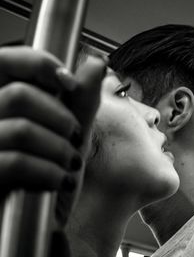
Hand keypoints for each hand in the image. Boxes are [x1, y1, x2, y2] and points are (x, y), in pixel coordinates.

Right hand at [0, 46, 105, 223]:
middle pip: (19, 95)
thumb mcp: (70, 133)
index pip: (7, 62)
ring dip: (59, 148)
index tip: (68, 82)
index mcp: (4, 103)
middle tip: (75, 134)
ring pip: (21, 130)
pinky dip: (50, 172)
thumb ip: (81, 99)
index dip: (40, 65)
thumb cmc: (54, 171)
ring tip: (71, 162)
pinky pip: (15, 163)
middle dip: (61, 117)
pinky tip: (61, 181)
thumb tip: (97, 63)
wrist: (42, 219)